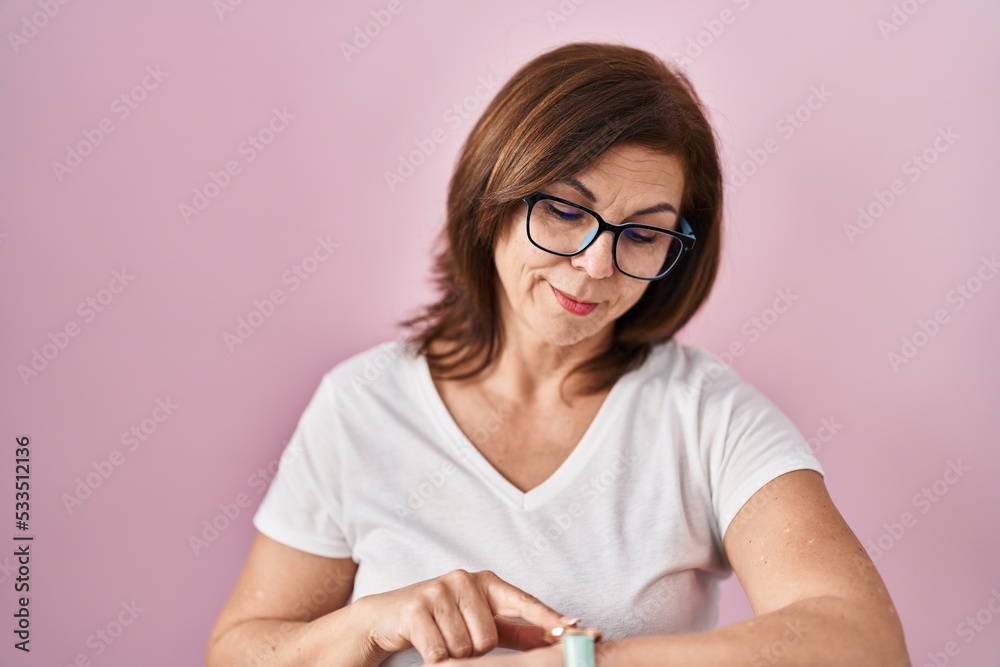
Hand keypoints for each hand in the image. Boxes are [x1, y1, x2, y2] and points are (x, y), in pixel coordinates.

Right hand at [352, 568, 570, 663]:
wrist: (390, 616)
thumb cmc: (444, 619)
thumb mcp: (481, 621)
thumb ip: (518, 630)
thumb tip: (556, 636)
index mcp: (486, 582)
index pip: (523, 601)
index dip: (548, 617)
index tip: (574, 628)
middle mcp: (464, 580)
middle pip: (490, 637)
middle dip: (476, 649)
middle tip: (457, 636)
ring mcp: (439, 591)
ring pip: (466, 647)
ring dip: (454, 654)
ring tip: (441, 637)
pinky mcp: (416, 608)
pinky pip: (440, 652)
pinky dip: (435, 656)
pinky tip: (426, 642)